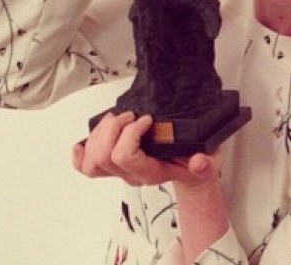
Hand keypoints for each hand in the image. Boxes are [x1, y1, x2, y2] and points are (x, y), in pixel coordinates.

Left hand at [72, 111, 219, 188]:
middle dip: (112, 130)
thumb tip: (199, 162)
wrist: (190, 173)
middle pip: (103, 157)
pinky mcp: (114, 164)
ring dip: (99, 135)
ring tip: (117, 119)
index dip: (129, 134)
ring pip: (92, 160)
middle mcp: (132, 174)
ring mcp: (120, 171)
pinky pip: (87, 167)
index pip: (125, 157)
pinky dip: (81, 153)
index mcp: (152, 172)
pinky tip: (84, 142)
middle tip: (130, 115)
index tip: (147, 119)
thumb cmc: (195, 163)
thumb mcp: (209, 161)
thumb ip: (205, 164)